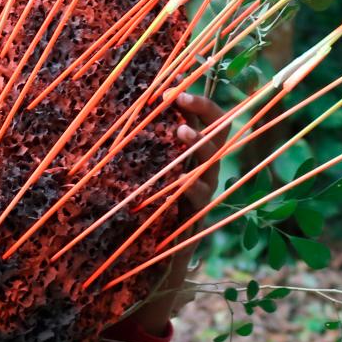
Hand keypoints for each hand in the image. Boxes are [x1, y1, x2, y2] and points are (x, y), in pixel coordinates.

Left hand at [132, 90, 231, 333]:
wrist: (149, 260)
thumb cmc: (141, 209)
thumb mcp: (141, 171)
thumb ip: (141, 144)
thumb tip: (122, 109)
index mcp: (192, 151)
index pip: (205, 115)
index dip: (196, 96)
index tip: (174, 81)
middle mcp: (204, 167)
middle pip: (218, 130)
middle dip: (202, 109)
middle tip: (176, 96)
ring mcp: (205, 191)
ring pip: (213, 161)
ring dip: (199, 144)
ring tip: (180, 131)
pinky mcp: (198, 217)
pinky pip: (202, 198)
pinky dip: (193, 188)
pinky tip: (182, 182)